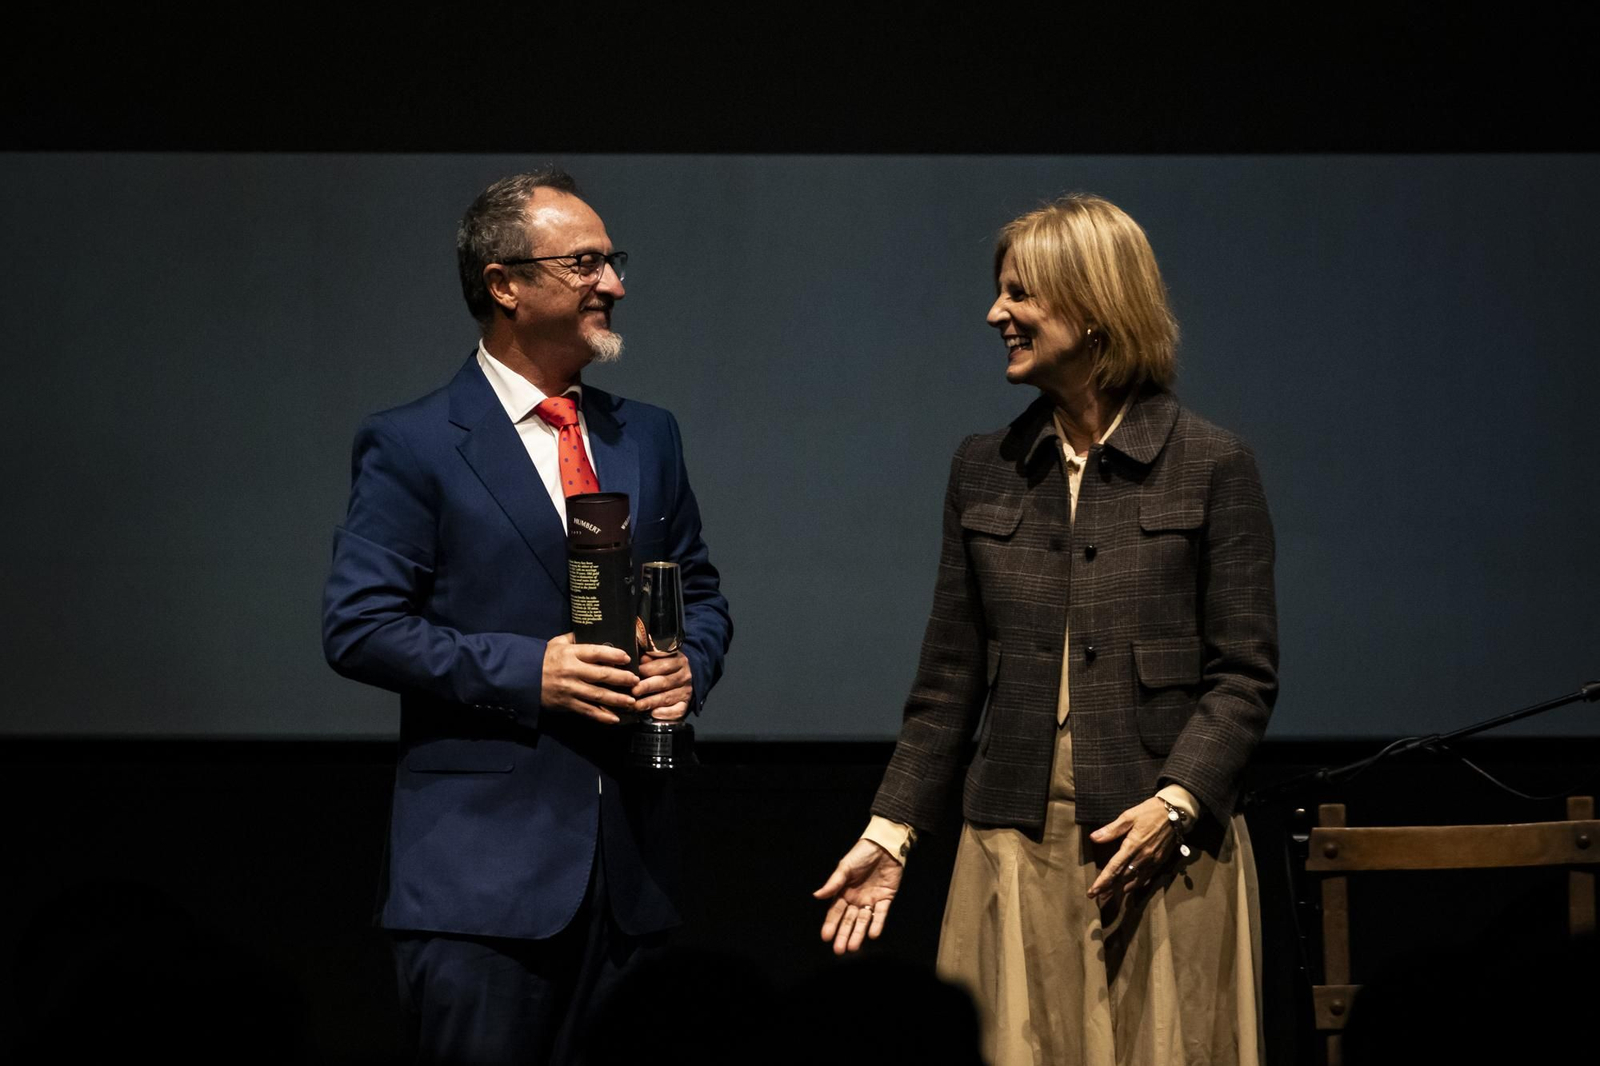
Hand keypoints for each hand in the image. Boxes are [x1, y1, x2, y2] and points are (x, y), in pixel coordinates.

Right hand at [541, 633, 637, 723]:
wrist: (521, 677)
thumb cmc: (542, 658)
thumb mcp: (556, 643)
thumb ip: (575, 638)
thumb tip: (593, 630)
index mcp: (570, 654)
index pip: (596, 653)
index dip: (613, 655)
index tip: (627, 657)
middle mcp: (572, 671)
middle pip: (601, 675)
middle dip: (621, 678)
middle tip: (636, 680)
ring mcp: (570, 689)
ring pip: (597, 695)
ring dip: (616, 699)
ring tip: (631, 701)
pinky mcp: (566, 704)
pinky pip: (587, 711)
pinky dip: (601, 716)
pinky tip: (615, 719)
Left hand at [632, 650, 691, 720]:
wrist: (682, 677)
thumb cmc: (664, 666)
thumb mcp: (659, 656)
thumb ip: (650, 656)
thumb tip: (640, 658)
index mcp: (678, 660)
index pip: (664, 664)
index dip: (648, 669)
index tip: (634, 674)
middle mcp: (684, 675)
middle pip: (664, 682)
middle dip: (647, 686)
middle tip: (634, 690)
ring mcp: (686, 691)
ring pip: (667, 697)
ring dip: (651, 702)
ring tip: (637, 705)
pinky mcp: (685, 704)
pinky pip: (677, 710)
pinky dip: (666, 713)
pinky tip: (654, 714)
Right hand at [814, 839, 902, 954]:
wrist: (884, 846)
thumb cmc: (861, 854)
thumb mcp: (845, 867)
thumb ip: (833, 883)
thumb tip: (816, 896)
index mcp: (844, 892)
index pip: (835, 912)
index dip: (831, 924)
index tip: (826, 937)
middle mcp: (856, 899)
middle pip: (849, 920)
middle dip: (844, 935)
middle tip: (840, 950)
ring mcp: (871, 900)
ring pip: (864, 921)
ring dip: (859, 933)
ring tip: (853, 947)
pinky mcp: (886, 898)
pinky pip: (881, 914)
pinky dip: (877, 923)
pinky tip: (873, 934)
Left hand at [1086, 797, 1179, 903]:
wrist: (1175, 813)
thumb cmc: (1149, 811)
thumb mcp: (1128, 816)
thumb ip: (1111, 830)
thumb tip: (1094, 837)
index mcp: (1132, 845)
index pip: (1114, 867)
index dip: (1103, 881)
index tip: (1092, 891)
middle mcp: (1142, 857)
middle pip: (1122, 877)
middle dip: (1108, 888)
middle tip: (1096, 897)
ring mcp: (1152, 860)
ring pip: (1133, 879)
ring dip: (1120, 888)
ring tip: (1108, 896)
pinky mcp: (1160, 861)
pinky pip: (1146, 877)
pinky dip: (1136, 884)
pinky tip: (1128, 888)